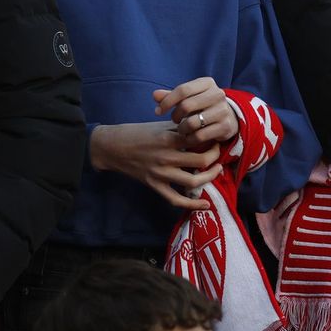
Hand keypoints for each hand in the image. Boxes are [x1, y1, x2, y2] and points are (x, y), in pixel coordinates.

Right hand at [90, 121, 220, 210]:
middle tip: (218, 153)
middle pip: (200, 161)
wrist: (113, 147)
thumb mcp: (159, 126)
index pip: (198, 140)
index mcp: (168, 138)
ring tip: (216, 171)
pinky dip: (192, 205)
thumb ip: (179, 129)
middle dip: (214, 157)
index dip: (211, 140)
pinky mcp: (154, 185)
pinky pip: (176, 199)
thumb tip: (201, 129)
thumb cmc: (137, 133)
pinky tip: (205, 205)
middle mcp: (166, 157)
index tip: (216, 138)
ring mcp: (160, 174)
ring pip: (192, 181)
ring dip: (209, 177)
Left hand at [154, 77, 239, 146]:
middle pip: (186, 105)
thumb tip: (154, 95)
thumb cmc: (202, 105)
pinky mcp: (225, 127)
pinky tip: (189, 137)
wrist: (228, 116)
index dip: (167, 101)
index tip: (158, 111)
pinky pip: (200, 136)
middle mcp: (217, 94)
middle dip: (175, 115)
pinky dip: (190, 138)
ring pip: (192, 122)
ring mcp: (223, 111)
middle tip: (173, 121)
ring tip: (181, 129)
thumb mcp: (188, 97)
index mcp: (207, 83)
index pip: (182, 90)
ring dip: (182, 129)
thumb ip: (171, 96)